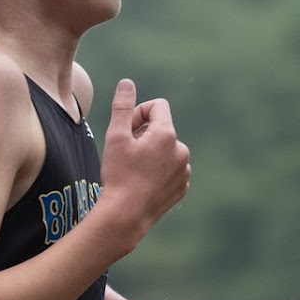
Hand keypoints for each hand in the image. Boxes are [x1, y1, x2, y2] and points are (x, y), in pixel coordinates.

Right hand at [99, 80, 190, 249]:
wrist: (125, 216)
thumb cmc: (118, 176)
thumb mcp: (116, 138)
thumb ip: (123, 106)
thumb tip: (127, 83)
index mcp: (166, 134)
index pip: (157, 106)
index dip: (138, 114)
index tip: (127, 132)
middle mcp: (181, 150)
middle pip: (161, 129)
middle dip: (144, 135)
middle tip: (126, 154)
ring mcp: (184, 170)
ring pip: (167, 150)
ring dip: (152, 154)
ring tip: (135, 171)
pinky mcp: (182, 187)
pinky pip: (172, 170)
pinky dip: (159, 172)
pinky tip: (143, 184)